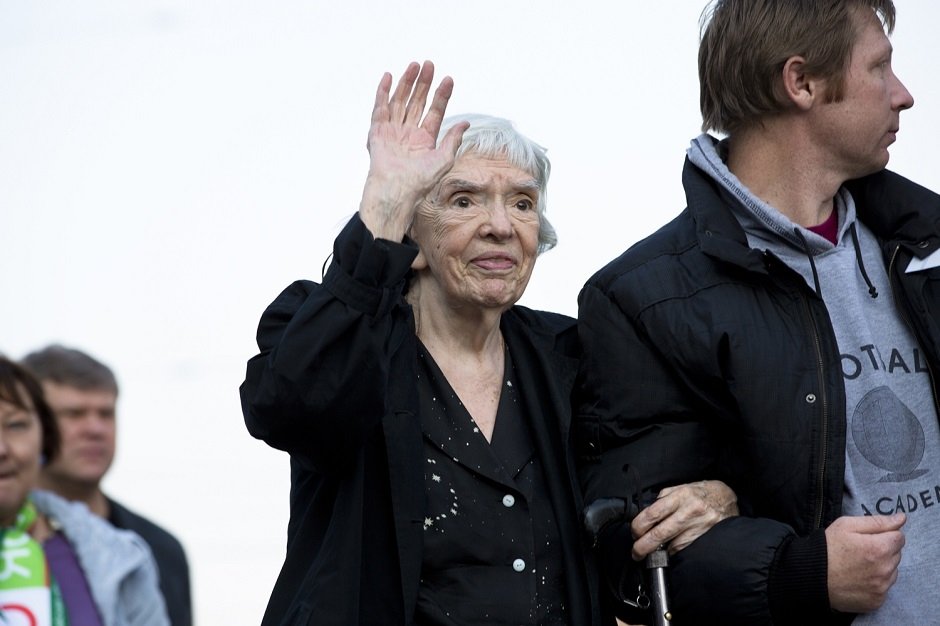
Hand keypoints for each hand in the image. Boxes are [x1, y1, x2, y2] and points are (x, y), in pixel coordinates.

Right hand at [358, 60, 468, 240]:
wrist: (397, 191)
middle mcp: (409, 133)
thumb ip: (453, 140)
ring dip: (406, 83)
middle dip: (423, 83)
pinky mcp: (378, 132)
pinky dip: (383, 92)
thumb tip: (465, 124)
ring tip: (414, 65)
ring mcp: (393, 131)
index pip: (435, 111)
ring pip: (400, 101)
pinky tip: (389, 77)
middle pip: (417, 102)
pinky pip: (380, 108)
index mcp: (425, 139)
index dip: (442, 95)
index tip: (448, 79)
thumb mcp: (444, 159)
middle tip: (429, 64)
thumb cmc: (421, 182)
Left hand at [630, 480, 737, 560]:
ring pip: (671, 545)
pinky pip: (684, 549)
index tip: (634, 533)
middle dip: (643, 547)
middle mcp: (689, 511)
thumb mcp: (680, 488)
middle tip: (636, 552)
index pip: (652, 514)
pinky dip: (674, 551)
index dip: (638, 527)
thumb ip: (663, 499)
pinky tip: (670, 548)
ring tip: (653, 549)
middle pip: (659, 534)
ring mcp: (698, 526)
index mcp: (679, 496)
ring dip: (659, 551)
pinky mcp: (705, 538)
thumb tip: (646, 514)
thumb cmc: (701, 492)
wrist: (726, 498)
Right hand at [826, 513, 904, 612]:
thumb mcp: (846, 525)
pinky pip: (884, 588)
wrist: (812, 576)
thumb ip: (877, 522)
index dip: (884, 534)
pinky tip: (859, 579)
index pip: (899, 537)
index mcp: (879, 548)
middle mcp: (885, 570)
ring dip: (882, 567)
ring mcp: (881, 587)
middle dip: (883, 550)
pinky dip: (876, 583)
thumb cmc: (827, 548)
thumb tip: (901, 519)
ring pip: (892, 572)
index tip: (869, 537)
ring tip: (859, 565)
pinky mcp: (877, 600)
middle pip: (896, 555)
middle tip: (862, 551)